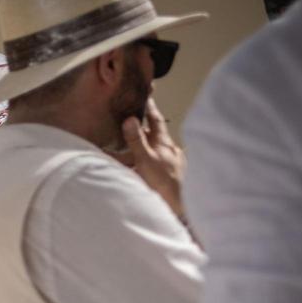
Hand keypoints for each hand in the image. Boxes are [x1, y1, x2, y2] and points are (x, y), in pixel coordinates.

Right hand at [113, 98, 185, 217]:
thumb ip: (136, 141)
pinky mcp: (168, 176)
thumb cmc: (164, 184)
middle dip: (140, 128)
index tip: (146, 94)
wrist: (179, 208)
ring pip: (150, 151)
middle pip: (152, 135)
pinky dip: (141, 164)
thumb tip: (130, 120)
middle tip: (128, 121)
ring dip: (137, 150)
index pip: (156, 119)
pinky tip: (136, 169)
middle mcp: (169, 150)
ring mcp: (169, 163)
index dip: (150, 107)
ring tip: (122, 152)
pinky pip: (151, 164)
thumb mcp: (146, 160)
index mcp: (164, 143)